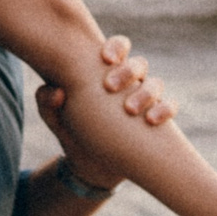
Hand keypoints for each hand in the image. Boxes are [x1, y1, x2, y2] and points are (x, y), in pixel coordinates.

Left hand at [35, 34, 171, 190]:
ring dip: (146, 92)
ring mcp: (145, 101)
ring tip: (130, 110)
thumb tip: (56, 92)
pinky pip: (170, 107)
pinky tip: (152, 121)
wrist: (90, 168)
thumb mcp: (54, 119)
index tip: (105, 59)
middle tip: (109, 86)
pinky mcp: (156, 120)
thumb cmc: (72, 132)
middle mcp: (129, 83)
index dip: (116, 47)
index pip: (118, 48)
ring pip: (156, 84)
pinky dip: (165, 110)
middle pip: (139, 64)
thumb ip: (47, 102)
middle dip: (127, 71)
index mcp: (105, 73)